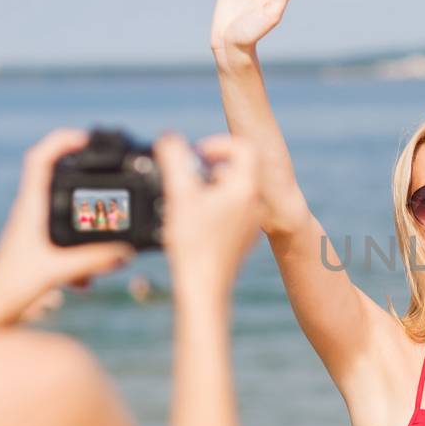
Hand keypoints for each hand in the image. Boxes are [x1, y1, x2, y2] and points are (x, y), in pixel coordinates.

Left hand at [0, 129, 136, 326]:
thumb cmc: (11, 288)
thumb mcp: (56, 273)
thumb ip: (93, 261)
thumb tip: (125, 252)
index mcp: (30, 208)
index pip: (39, 160)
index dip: (62, 142)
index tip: (86, 140)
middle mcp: (30, 212)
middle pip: (55, 174)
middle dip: (82, 169)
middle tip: (107, 169)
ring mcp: (34, 227)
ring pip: (63, 204)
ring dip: (86, 214)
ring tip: (106, 227)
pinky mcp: (40, 244)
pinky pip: (67, 230)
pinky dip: (84, 243)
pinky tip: (90, 275)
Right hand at [157, 133, 260, 294]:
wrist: (203, 287)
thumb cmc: (193, 243)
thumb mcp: (179, 194)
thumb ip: (174, 159)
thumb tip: (170, 138)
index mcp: (246, 188)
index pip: (244, 147)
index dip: (219, 143)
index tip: (197, 153)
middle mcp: (255, 203)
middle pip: (238, 167)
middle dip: (210, 165)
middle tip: (187, 176)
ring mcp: (251, 221)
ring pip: (234, 189)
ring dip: (210, 185)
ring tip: (187, 198)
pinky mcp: (242, 236)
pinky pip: (232, 209)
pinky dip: (214, 204)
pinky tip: (193, 219)